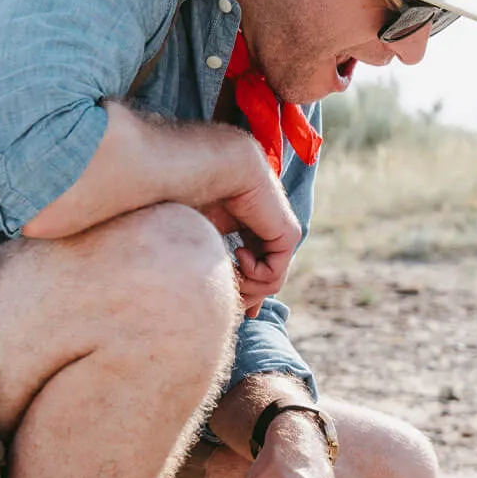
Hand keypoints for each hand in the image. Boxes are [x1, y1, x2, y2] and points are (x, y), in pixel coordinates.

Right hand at [199, 164, 300, 313]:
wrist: (202, 165)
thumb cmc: (188, 193)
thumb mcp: (202, 238)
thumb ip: (218, 266)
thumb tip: (227, 296)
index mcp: (249, 222)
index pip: (257, 265)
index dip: (247, 292)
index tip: (241, 312)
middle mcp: (267, 225)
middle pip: (266, 278)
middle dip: (250, 298)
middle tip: (238, 307)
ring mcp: (279, 229)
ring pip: (270, 282)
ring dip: (245, 287)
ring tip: (229, 270)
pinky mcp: (288, 233)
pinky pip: (275, 275)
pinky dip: (254, 275)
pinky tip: (238, 253)